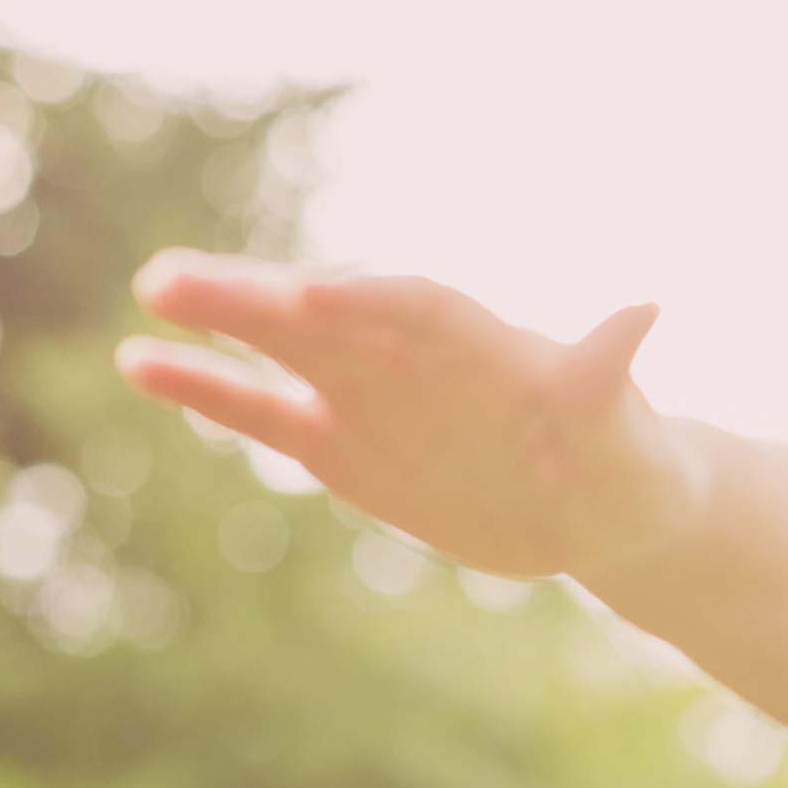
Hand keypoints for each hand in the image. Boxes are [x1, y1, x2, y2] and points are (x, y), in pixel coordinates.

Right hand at [115, 250, 701, 579]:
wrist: (604, 509)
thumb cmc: (631, 464)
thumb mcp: (629, 435)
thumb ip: (611, 378)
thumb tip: (644, 307)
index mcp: (488, 347)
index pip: (422, 311)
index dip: (371, 303)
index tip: (312, 298)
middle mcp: (418, 361)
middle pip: (334, 317)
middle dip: (263, 298)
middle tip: (179, 277)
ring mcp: (374, 399)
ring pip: (286, 350)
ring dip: (224, 321)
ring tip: (156, 288)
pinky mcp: (345, 447)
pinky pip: (267, 413)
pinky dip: (210, 389)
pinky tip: (144, 362)